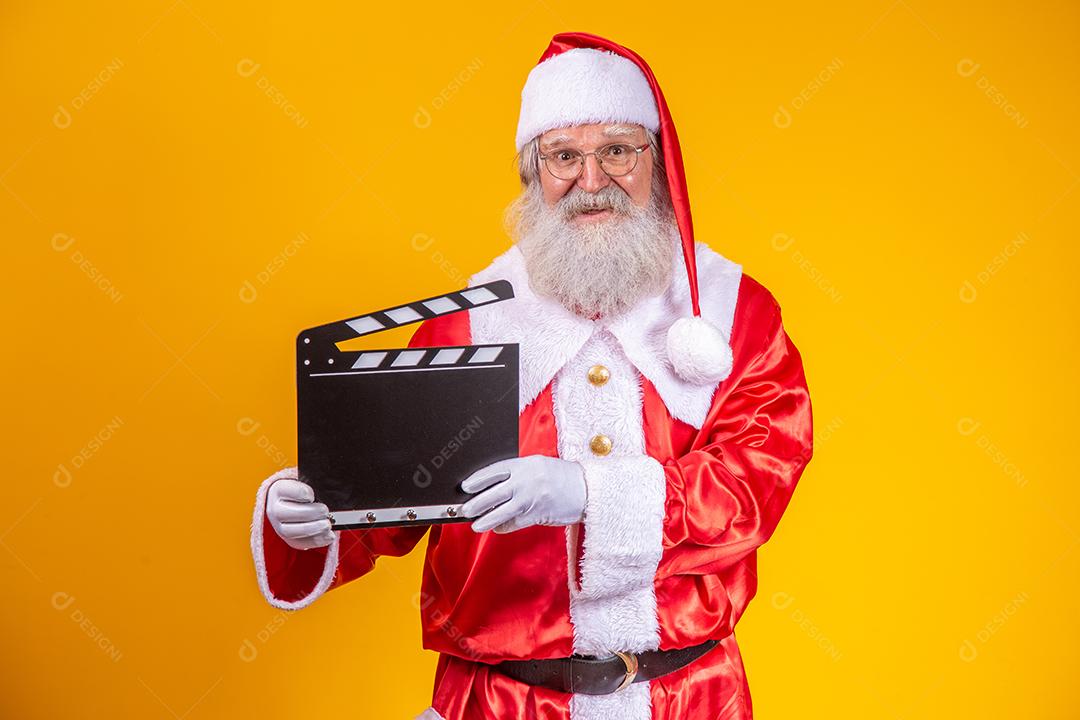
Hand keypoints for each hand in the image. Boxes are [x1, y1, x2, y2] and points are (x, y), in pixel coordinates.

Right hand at [266, 471, 334, 549]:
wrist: (293, 502)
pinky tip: (328, 536)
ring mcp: (279, 526)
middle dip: (309, 513)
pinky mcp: (288, 539)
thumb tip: (327, 488)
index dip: (302, 493)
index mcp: (279, 490)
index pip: (286, 490)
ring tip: (327, 525)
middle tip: (325, 511)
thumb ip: (314, 484)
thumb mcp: (306, 482)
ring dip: (312, 529)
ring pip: (290, 531)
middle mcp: (275, 509)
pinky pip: (299, 543)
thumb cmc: (303, 490)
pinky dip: (316, 541)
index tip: (312, 495)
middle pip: (285, 513)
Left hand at [460, 456, 586, 533]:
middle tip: (465, 509)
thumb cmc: (560, 477)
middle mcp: (527, 480)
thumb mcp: (538, 466)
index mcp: (525, 464)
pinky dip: (504, 526)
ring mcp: (532, 499)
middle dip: (476, 503)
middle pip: (494, 493)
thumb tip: (491, 485)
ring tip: (476, 524)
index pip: (495, 471)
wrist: (587, 489)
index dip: (478, 479)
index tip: (465, 487)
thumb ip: (517, 472)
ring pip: (501, 511)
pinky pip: (514, 523)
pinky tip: (498, 527)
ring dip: (486, 519)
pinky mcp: (537, 515)